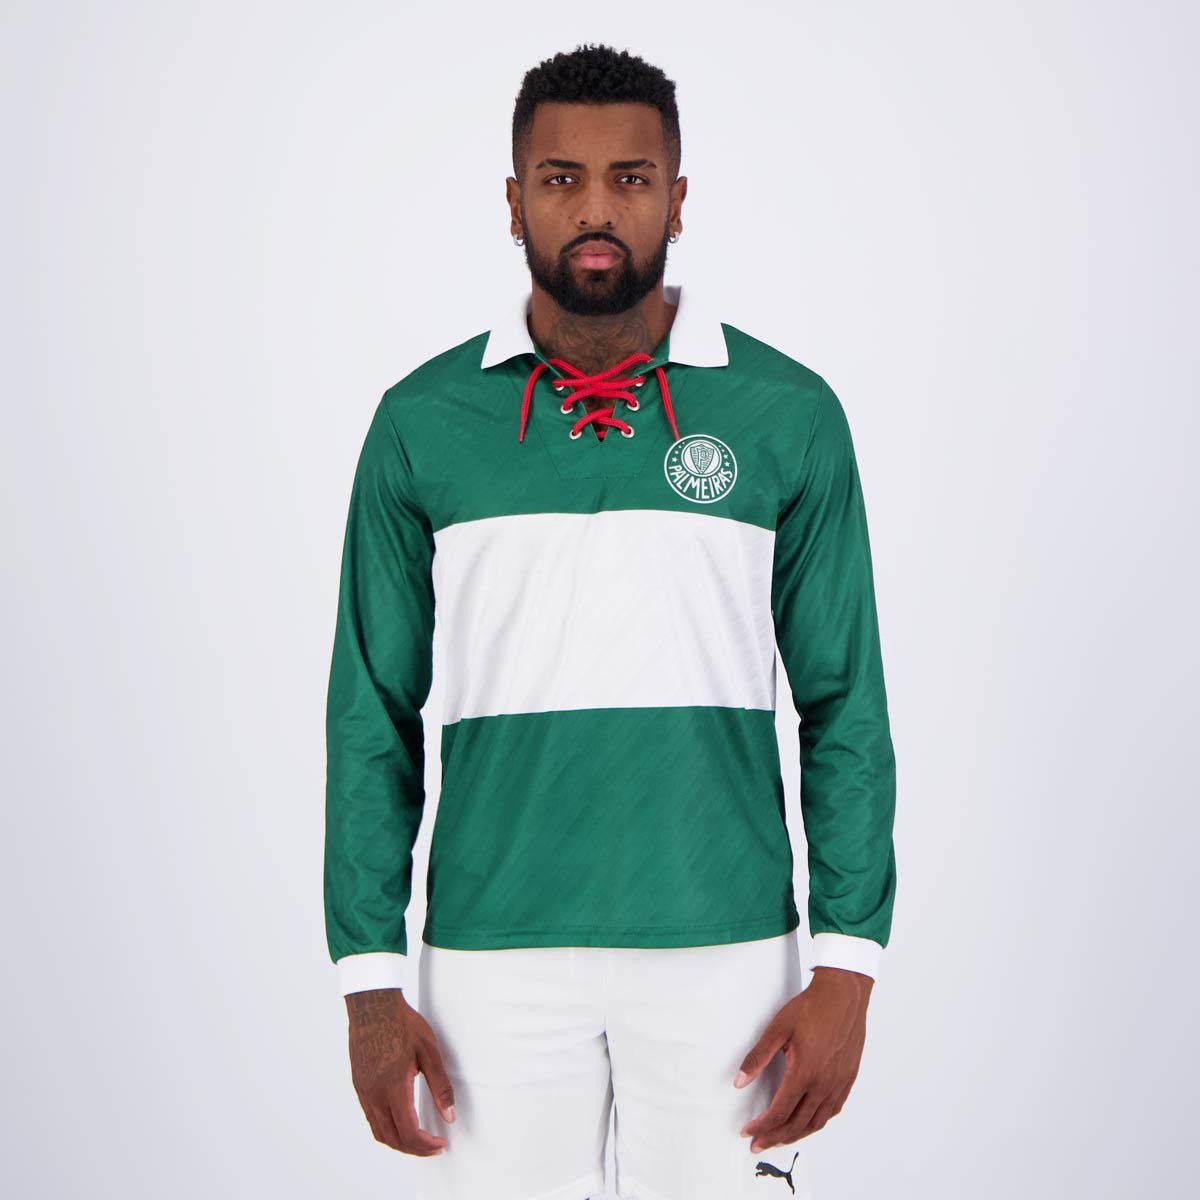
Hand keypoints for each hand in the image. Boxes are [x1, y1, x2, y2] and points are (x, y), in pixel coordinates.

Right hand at [345, 987, 454, 1155]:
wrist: (372, 1005)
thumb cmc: (401, 1024)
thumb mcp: (429, 1052)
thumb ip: (441, 1087)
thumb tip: (450, 1115)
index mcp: (393, 1088)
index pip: (409, 1132)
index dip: (426, 1146)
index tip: (440, 1144)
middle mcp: (374, 1095)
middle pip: (393, 1139)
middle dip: (415, 1149)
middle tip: (433, 1147)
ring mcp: (364, 1091)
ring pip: (380, 1132)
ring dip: (399, 1142)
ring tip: (419, 1140)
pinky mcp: (359, 1085)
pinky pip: (371, 1118)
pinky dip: (387, 1129)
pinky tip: (400, 1121)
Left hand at [732, 966, 871, 1151]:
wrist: (844, 995)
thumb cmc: (811, 1008)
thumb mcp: (777, 1029)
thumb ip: (757, 1057)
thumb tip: (739, 1081)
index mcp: (805, 1073)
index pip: (779, 1111)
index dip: (761, 1126)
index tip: (748, 1132)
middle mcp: (824, 1084)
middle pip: (797, 1124)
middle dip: (774, 1138)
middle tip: (757, 1144)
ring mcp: (839, 1084)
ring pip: (816, 1122)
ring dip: (795, 1135)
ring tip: (778, 1139)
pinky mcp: (848, 1079)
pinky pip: (832, 1111)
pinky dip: (816, 1122)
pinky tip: (807, 1121)